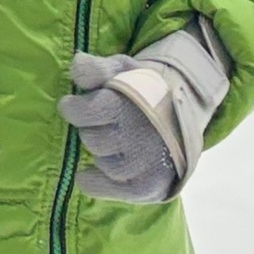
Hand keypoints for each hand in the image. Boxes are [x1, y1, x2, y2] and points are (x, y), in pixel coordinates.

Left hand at [57, 21, 229, 204]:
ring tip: (113, 142)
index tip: (71, 104)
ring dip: (100, 152)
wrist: (182, 119)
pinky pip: (103, 188)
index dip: (73, 108)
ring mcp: (145, 164)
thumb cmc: (143, 91)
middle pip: (92, 138)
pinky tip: (89, 172)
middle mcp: (141, 136)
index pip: (88, 112)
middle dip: (91, 129)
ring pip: (100, 161)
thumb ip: (98, 68)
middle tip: (103, 123)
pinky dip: (92, 181)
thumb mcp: (123, 69)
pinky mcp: (146, 187)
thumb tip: (77, 65)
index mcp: (134, 103)